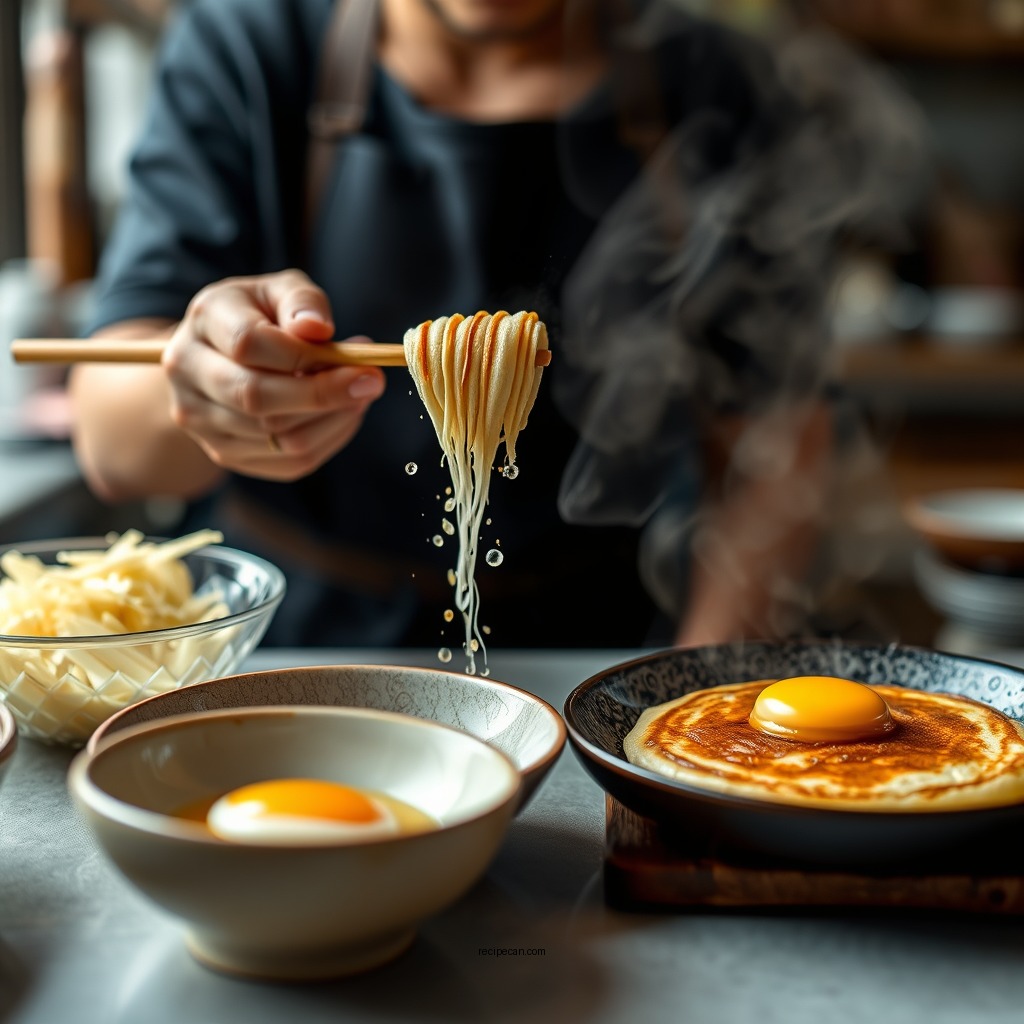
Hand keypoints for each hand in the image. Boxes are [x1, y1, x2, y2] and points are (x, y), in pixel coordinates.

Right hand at [162, 269, 385, 480]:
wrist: (218, 355)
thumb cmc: (259, 315)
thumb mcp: (280, 291)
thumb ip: (301, 301)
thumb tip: (316, 328)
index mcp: (203, 321)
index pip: (248, 344)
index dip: (305, 357)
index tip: (359, 360)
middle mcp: (188, 372)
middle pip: (255, 399)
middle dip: (323, 395)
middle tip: (371, 384)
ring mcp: (200, 420)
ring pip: (277, 437)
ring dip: (332, 419)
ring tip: (358, 395)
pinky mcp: (223, 454)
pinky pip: (288, 463)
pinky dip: (327, 441)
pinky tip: (342, 416)